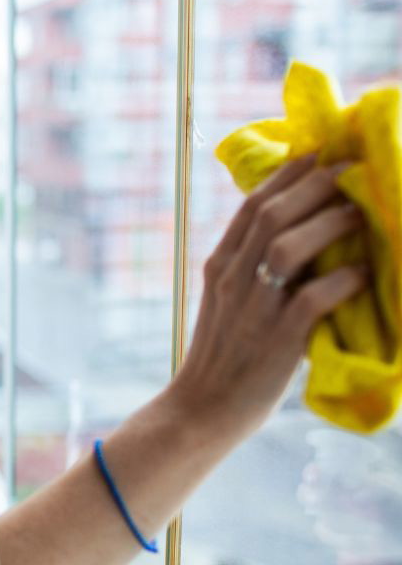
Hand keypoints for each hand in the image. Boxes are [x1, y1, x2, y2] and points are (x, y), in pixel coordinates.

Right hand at [166, 154, 369, 439]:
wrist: (202, 410)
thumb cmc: (223, 358)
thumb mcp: (226, 303)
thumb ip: (251, 269)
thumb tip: (298, 235)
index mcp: (218, 267)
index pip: (251, 207)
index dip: (287, 174)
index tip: (320, 153)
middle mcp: (231, 281)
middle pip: (271, 216)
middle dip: (315, 186)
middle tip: (351, 170)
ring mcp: (252, 310)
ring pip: (288, 248)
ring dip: (329, 224)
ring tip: (359, 213)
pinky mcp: (277, 341)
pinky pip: (313, 298)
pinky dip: (341, 279)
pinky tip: (360, 271)